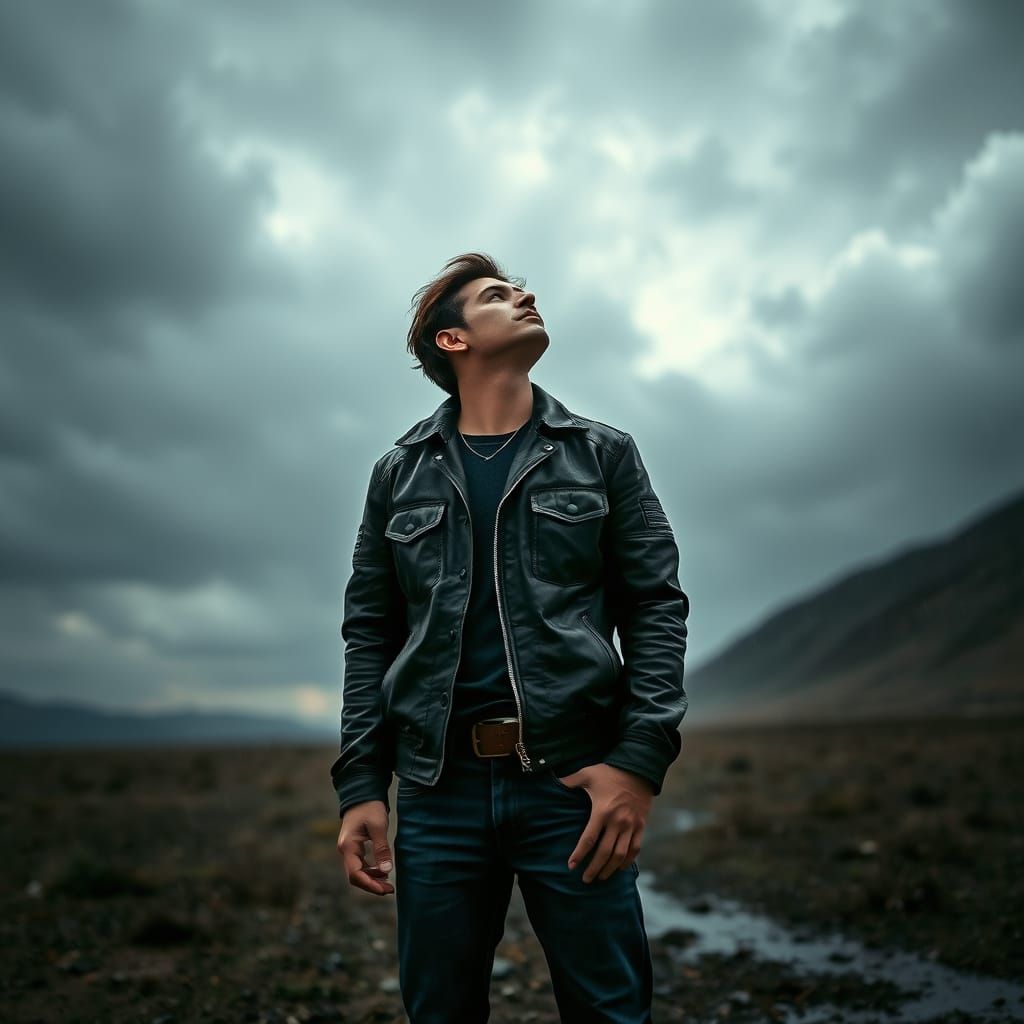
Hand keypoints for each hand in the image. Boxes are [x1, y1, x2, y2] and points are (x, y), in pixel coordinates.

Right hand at [337, 800, 393, 896]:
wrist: (362, 793)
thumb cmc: (370, 807)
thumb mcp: (378, 826)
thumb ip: (381, 849)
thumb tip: (386, 870)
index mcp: (348, 846)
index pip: (355, 874)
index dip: (370, 885)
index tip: (385, 890)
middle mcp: (345, 850)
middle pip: (355, 876)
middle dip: (371, 885)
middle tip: (389, 890)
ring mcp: (348, 849)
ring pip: (357, 872)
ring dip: (371, 879)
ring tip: (388, 883)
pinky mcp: (353, 847)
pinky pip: (360, 864)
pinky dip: (370, 871)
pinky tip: (382, 871)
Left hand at [556, 763, 654, 882]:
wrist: (638, 768)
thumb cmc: (609, 772)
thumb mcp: (587, 773)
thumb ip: (569, 781)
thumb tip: (552, 783)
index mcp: (602, 811)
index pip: (589, 839)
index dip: (579, 854)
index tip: (571, 866)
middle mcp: (617, 822)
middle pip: (605, 852)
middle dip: (594, 868)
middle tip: (586, 879)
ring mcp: (631, 825)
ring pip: (621, 854)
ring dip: (610, 869)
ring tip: (601, 877)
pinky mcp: (641, 825)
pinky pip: (635, 848)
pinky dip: (628, 860)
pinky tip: (620, 868)